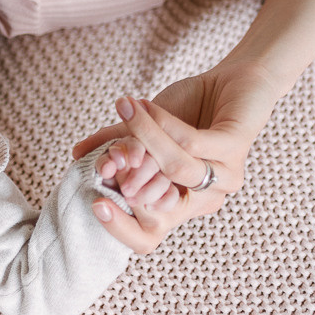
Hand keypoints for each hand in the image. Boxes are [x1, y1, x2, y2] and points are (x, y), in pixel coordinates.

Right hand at [77, 59, 284, 251]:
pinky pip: (192, 142)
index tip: (95, 205)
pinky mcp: (237, 148)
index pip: (149, 234)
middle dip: (127, 178)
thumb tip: (77, 154)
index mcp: (182, 202)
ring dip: (146, 139)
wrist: (233, 80)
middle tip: (103, 160)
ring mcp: (225, 175)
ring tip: (125, 112)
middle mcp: (206, 197)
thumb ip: (116, 143)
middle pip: (161, 205)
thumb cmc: (190, 109)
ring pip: (175, 167)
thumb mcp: (145, 130)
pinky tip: (145, 105)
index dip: (121, 227)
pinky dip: (163, 123)